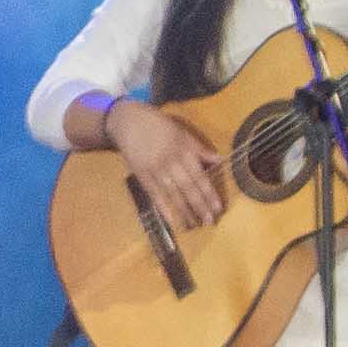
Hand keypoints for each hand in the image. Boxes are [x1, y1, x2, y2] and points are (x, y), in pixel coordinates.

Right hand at [101, 96, 226, 232]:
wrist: (127, 121)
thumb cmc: (157, 124)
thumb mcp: (181, 132)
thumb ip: (199, 149)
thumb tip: (219, 160)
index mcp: (183, 150)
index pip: (200, 176)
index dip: (209, 194)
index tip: (218, 208)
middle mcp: (171, 161)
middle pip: (188, 188)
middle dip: (200, 206)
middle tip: (210, 222)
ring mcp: (155, 170)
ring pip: (173, 194)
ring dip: (184, 211)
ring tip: (193, 225)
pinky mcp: (141, 175)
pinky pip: (154, 194)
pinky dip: (163, 207)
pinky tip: (171, 219)